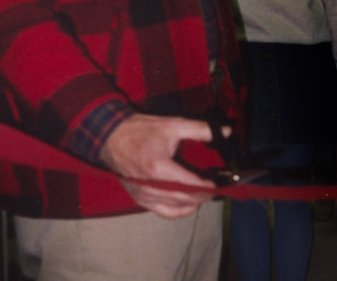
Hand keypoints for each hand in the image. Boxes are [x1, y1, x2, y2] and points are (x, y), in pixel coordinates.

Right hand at [98, 114, 222, 218]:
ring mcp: (142, 195)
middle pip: (184, 199)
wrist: (110, 137)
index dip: (208, 186)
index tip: (221, 183)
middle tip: (219, 189)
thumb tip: (226, 131)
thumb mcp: (173, 125)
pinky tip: (190, 205)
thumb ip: (201, 129)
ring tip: (207, 195)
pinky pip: (162, 211)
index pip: (190, 184)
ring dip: (193, 203)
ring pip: (174, 208)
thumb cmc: (140, 131)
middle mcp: (149, 186)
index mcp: (158, 168)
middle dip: (204, 196)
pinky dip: (178, 210)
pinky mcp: (138, 198)